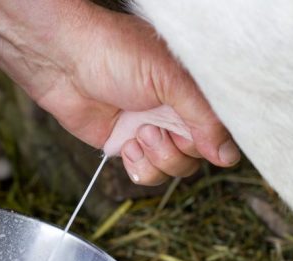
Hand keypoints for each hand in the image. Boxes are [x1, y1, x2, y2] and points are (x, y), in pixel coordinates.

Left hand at [29, 7, 239, 184]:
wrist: (65, 62)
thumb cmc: (116, 53)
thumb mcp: (170, 79)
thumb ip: (204, 117)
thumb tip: (227, 155)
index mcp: (194, 92)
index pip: (220, 132)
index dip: (210, 142)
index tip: (192, 136)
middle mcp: (176, 114)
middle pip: (197, 157)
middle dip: (176, 150)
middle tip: (154, 128)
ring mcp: (152, 132)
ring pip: (174, 170)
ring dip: (157, 159)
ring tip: (138, 133)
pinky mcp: (128, 146)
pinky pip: (146, 174)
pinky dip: (139, 167)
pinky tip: (126, 144)